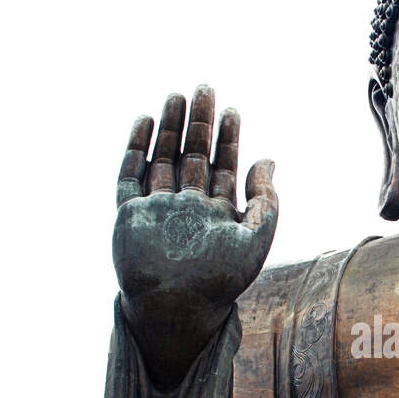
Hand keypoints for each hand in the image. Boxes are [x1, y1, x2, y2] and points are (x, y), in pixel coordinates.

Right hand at [112, 86, 277, 388]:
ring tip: (177, 96)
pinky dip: (136, 149)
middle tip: (204, 89)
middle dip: (199, 124)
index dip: (228, 139)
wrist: (176, 309)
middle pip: (192, 156)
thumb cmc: (219, 282)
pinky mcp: (130, 215)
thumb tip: (268, 159)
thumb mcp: (255, 240)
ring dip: (169, 128)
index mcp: (216, 214)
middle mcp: (187, 208)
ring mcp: (158, 209)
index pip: (223, 167)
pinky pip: (130, 176)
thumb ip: (266, 201)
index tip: (232, 111)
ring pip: (162, 158)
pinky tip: (144, 122)